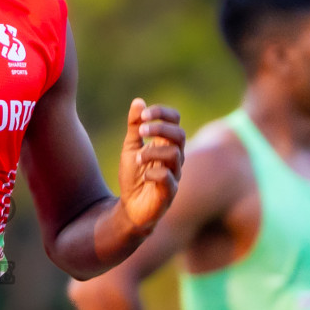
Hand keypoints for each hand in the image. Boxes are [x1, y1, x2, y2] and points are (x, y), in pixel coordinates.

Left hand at [118, 98, 184, 229]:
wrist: (129, 207)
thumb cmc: (134, 176)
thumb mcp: (130, 147)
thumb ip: (134, 126)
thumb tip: (139, 102)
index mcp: (166, 143)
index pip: (175, 120)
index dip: (162, 113)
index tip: (144, 114)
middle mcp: (174, 157)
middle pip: (179, 134)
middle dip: (160, 129)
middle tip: (140, 132)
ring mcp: (174, 174)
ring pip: (175, 154)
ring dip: (153, 152)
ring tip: (138, 157)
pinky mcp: (168, 192)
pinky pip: (169, 178)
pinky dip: (154, 173)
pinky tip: (144, 175)